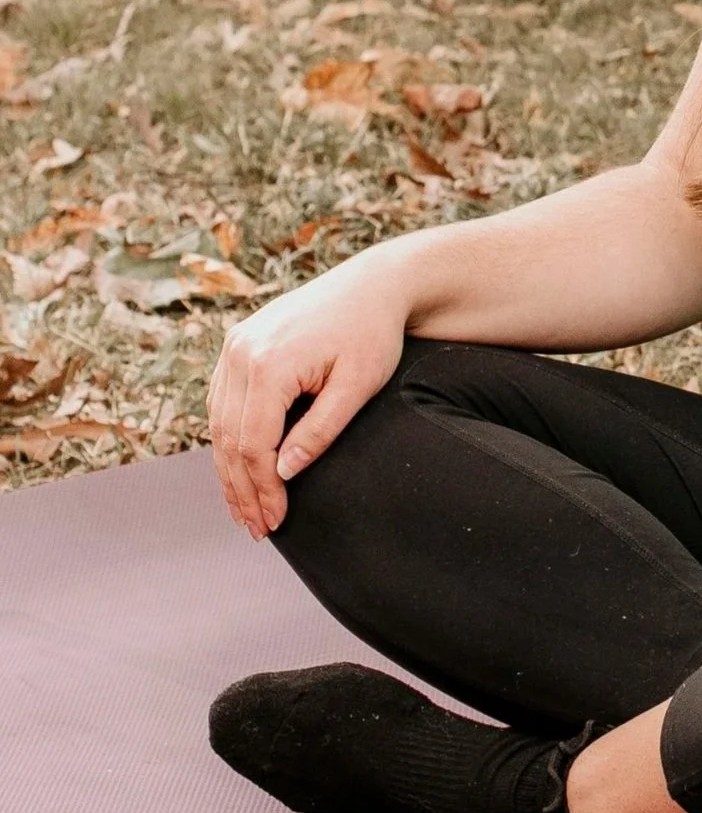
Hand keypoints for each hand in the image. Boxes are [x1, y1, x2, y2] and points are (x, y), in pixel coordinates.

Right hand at [207, 253, 411, 539]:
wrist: (372, 284)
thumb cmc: (373, 334)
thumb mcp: (358, 386)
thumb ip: (320, 431)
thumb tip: (283, 473)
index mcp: (269, 362)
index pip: (254, 444)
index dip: (263, 489)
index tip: (275, 522)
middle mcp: (241, 351)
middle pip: (228, 438)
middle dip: (242, 489)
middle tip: (257, 528)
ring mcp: (234, 345)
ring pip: (218, 423)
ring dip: (229, 470)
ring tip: (245, 509)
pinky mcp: (238, 344)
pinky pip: (222, 401)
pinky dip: (228, 439)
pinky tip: (239, 469)